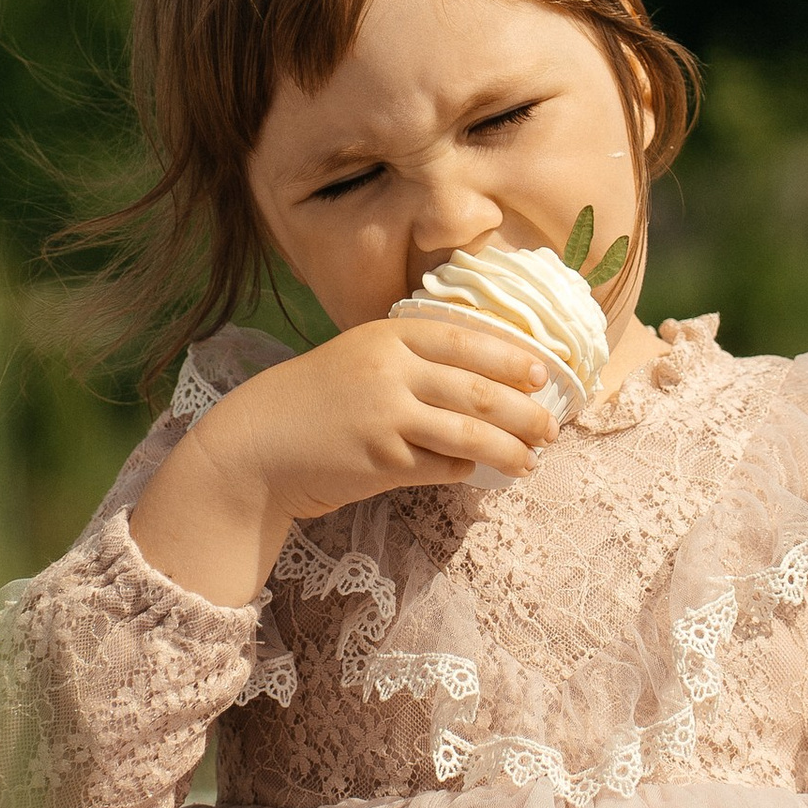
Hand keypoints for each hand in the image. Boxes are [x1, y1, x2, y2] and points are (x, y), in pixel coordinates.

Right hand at [130, 315, 556, 603]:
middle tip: (551, 425)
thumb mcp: (358, 360)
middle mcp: (390, 369)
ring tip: (532, 459)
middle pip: (478, 388)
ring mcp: (386, 415)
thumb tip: (481, 377)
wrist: (256, 446)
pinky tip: (475, 472)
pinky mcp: (381, 460)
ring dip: (509, 448)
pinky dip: (464, 469)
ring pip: (470, 431)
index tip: (541, 373)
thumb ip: (408, 361)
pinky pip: (442, 465)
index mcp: (387, 335)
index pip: (465, 339)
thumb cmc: (312, 403)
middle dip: (524, 409)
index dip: (509, 357)